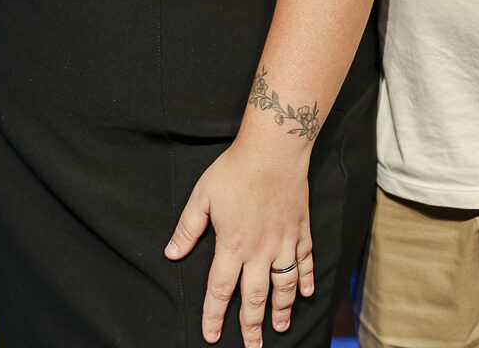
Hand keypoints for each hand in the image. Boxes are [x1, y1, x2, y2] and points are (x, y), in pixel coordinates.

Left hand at [165, 133, 314, 345]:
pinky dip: (305, 279)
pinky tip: (306, 293)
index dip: (213, 316)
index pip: (220, 290)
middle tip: (253, 346)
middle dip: (252, 326)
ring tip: (281, 328)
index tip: (210, 335)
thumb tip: (171, 254)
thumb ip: (188, 228)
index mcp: (232, 245)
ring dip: (282, 310)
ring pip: (284, 286)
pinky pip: (305, 261)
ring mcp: (284, 242)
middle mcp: (260, 251)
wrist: (273, 150)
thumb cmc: (234, 170)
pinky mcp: (301, 230)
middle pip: (255, 297)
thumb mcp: (202, 197)